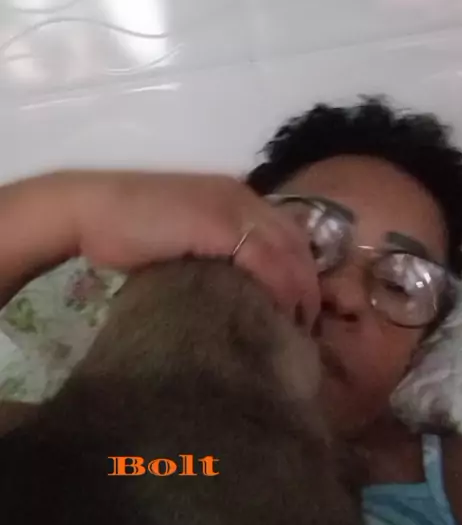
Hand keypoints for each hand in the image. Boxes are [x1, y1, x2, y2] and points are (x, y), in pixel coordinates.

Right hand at [73, 171, 320, 329]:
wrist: (92, 210)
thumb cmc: (127, 230)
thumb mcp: (182, 242)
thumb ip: (211, 257)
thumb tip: (232, 292)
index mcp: (235, 198)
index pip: (285, 234)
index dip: (299, 271)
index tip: (300, 307)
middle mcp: (241, 197)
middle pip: (295, 242)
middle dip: (308, 284)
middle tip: (308, 324)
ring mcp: (232, 207)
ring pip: (288, 250)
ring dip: (299, 290)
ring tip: (299, 327)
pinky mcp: (219, 222)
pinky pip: (265, 258)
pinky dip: (279, 286)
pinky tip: (281, 312)